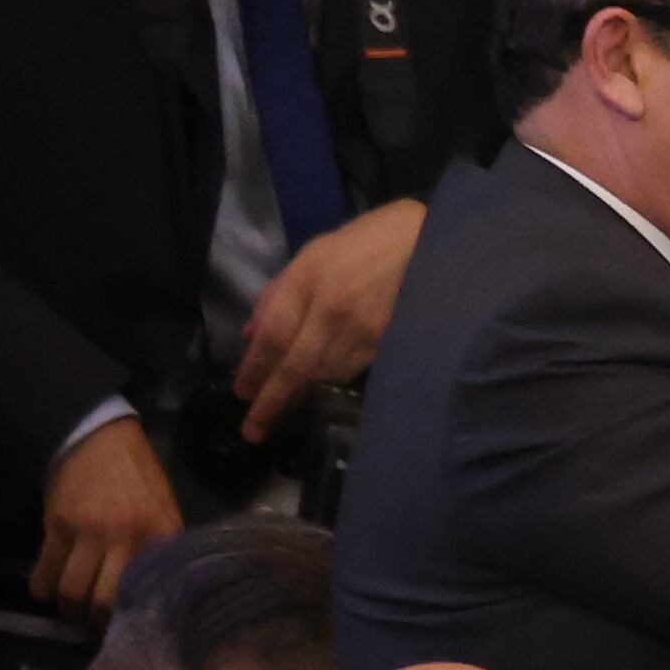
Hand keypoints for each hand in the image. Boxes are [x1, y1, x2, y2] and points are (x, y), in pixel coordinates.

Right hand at [36, 419, 184, 611]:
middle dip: (98, 620)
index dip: (138, 612)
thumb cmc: (138, 475)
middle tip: (95, 624)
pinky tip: (44, 593)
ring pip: (74, 589)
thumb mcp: (164, 507)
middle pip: (107, 599)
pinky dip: (42, 587)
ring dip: (69, 607)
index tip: (131, 623)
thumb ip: (160, 543)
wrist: (100, 438)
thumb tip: (158, 582)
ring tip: (71, 610)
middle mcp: (126, 537)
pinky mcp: (57, 526)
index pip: (151, 587)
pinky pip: (46, 569)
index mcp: (160, 532)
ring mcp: (89, 533)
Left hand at [232, 196, 425, 438]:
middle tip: (253, 431)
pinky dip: (336, 375)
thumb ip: (277, 293)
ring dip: (305, 388)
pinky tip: (329, 373)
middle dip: (271, 402)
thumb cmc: (365, 242)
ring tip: (290, 397)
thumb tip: (251, 335)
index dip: (253, 371)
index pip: (271, 337)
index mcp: (306, 280)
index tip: (241, 395)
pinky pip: (353, 368)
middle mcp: (331, 309)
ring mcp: (364, 328)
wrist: (428, 238)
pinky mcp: (389, 341)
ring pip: (325, 374)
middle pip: (294, 367)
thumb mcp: (311, 255)